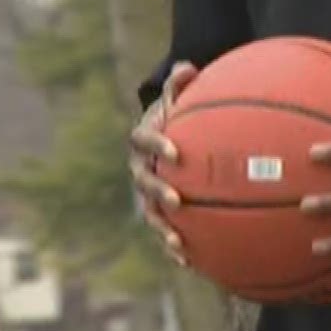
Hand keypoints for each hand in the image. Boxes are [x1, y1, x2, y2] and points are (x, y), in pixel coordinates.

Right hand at [128, 61, 197, 265]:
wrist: (164, 135)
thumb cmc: (176, 114)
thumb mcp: (177, 98)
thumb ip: (180, 85)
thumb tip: (187, 67)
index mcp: (142, 139)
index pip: (144, 140)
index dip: (157, 145)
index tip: (175, 152)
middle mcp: (139, 167)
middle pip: (143, 181)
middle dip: (158, 192)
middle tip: (177, 200)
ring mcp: (146, 191)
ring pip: (150, 212)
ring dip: (163, 228)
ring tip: (179, 243)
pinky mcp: (157, 210)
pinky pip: (164, 228)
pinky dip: (174, 246)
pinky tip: (191, 263)